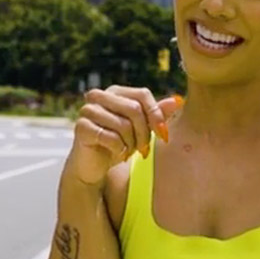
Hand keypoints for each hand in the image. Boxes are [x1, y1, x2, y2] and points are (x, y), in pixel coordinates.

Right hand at [65, 86, 183, 187]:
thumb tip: (177, 100)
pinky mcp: (81, 127)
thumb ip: (156, 114)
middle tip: (144, 149)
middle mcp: (99, 96)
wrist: (93, 166)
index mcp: (115, 92)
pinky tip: (117, 154)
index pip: (143, 94)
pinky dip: (119, 149)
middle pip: (134, 109)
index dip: (156, 114)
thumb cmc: (118, 144)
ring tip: (128, 151)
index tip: (163, 134)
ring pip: (123, 124)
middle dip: (144, 133)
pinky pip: (111, 137)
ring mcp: (88, 110)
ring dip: (132, 143)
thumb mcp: (140, 129)